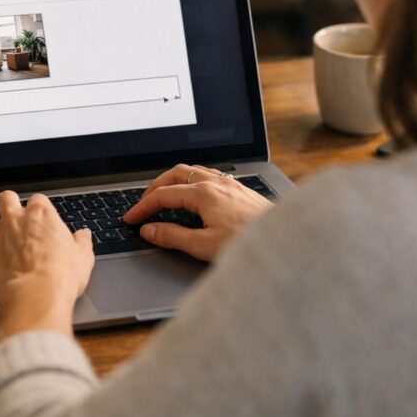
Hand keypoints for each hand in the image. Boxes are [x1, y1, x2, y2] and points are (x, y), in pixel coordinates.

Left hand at [0, 191, 94, 343]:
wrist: (37, 296)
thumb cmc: (60, 278)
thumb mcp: (82, 258)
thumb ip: (81, 243)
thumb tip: (83, 236)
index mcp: (42, 215)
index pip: (38, 200)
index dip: (37, 208)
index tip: (39, 218)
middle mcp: (15, 219)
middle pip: (6, 197)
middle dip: (8, 203)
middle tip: (11, 213)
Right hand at [123, 164, 272, 261]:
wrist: (285, 242)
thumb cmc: (249, 244)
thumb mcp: (203, 245)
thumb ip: (173, 236)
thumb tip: (149, 230)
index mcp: (204, 193)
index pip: (163, 195)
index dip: (142, 207)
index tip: (131, 218)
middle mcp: (217, 183)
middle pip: (175, 174)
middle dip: (154, 187)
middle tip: (142, 204)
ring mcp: (231, 184)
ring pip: (193, 171)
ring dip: (173, 181)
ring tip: (164, 196)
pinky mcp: (241, 191)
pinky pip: (209, 176)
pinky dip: (192, 182)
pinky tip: (195, 196)